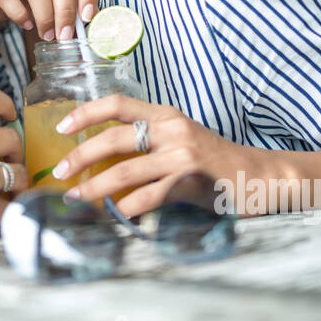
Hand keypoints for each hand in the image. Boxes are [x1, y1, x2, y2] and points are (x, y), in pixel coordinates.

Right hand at [0, 86, 27, 254]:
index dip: (4, 104)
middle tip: (8, 159)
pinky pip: (14, 206)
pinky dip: (12, 210)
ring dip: (17, 181)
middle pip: (12, 138)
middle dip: (14, 149)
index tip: (8, 114)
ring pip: (20, 173)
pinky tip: (6, 212)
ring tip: (11, 188)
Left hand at [51, 95, 245, 216]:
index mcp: (166, 116)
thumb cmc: (215, 163)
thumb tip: (102, 159)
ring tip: (76, 199)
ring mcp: (182, 155)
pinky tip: (116, 216)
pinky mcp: (191, 182)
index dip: (85, 113)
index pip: (117, 104)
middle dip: (81, 156)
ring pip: (125, 170)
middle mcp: (172, 129)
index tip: (61, 128)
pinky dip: (128, 208)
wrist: (261, 177)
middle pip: (113, 138)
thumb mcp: (181, 141)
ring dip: (95, 188)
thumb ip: (149, 144)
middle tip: (59, 172)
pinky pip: (149, 197)